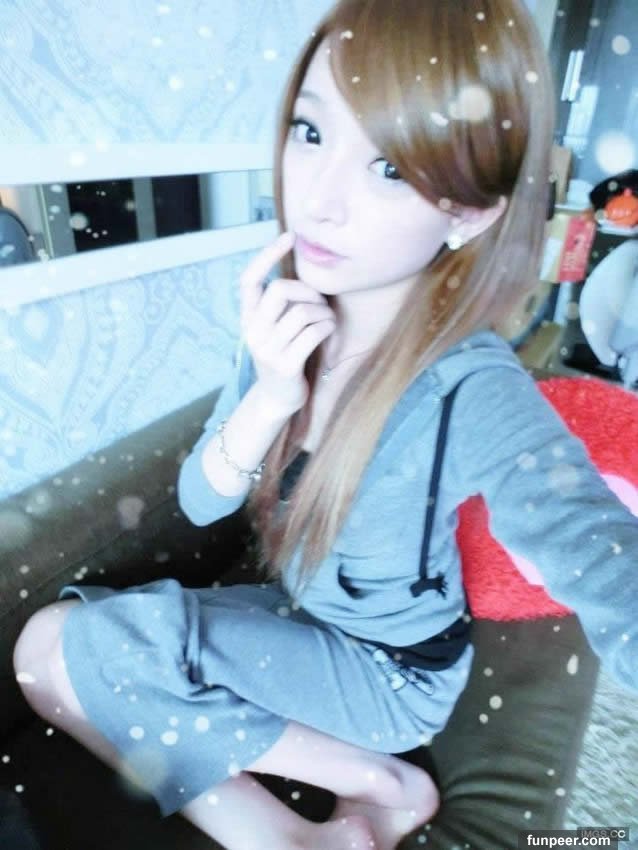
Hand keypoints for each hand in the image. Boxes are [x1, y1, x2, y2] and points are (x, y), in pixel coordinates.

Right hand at [239, 230, 336, 416]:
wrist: (278, 399)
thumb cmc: (284, 354)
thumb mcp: (274, 328)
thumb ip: (280, 305)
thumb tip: (304, 273)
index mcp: (247, 318)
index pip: (249, 279)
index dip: (267, 254)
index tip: (289, 236)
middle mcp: (252, 332)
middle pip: (280, 290)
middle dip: (307, 290)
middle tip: (319, 301)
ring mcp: (267, 350)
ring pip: (302, 312)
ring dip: (323, 312)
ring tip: (327, 319)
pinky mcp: (286, 365)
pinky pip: (313, 333)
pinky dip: (327, 327)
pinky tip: (330, 330)